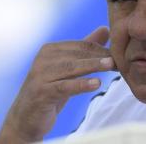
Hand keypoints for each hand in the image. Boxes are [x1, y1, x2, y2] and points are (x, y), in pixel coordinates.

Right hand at [0, 27, 114, 142]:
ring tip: (111, 65)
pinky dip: (81, 84)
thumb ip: (85, 48)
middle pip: (78, 54)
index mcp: (50, 49)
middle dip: (100, 56)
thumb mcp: (69, 68)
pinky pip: (64, 86)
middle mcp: (43, 58)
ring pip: (72, 67)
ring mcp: (40, 75)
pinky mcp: (41, 92)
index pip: (82, 45)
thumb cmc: (51, 89)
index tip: (119, 55)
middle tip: (119, 60)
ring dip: (93, 65)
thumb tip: (105, 29)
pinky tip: (97, 83)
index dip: (102, 49)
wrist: (26, 117)